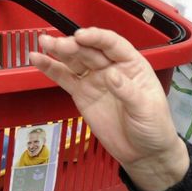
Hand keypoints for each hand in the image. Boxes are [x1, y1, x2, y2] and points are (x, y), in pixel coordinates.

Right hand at [30, 27, 188, 190]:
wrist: (143, 153)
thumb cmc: (153, 127)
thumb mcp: (146, 109)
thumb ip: (128, 91)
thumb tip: (110, 74)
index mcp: (131, 65)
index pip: (112, 44)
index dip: (96, 38)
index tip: (81, 36)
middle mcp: (110, 67)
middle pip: (89, 50)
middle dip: (73, 45)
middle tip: (57, 44)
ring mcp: (94, 80)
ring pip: (74, 61)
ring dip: (58, 50)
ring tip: (43, 42)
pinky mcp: (81, 94)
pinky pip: (64, 78)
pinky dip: (50, 68)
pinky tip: (38, 59)